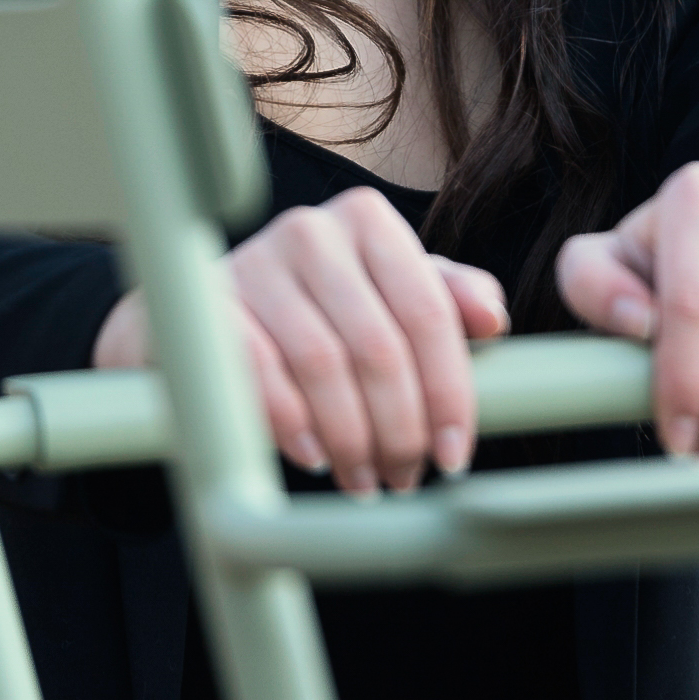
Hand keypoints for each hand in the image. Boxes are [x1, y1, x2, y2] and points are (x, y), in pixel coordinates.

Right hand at [90, 186, 509, 494]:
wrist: (205, 314)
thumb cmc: (319, 310)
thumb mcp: (386, 296)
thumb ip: (446, 299)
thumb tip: (493, 319)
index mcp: (368, 220)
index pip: (427, 311)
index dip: (449, 391)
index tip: (455, 455)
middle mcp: (312, 230)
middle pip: (379, 345)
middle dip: (400, 427)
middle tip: (404, 478)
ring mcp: (254, 262)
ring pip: (323, 364)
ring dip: (350, 437)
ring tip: (362, 480)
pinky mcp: (206, 304)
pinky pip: (258, 371)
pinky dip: (291, 422)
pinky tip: (312, 456)